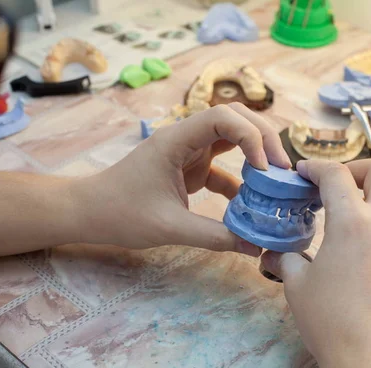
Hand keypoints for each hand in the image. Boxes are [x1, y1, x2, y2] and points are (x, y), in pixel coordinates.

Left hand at [74, 103, 290, 254]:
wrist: (88, 213)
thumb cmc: (120, 213)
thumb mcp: (170, 228)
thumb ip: (215, 237)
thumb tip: (255, 248)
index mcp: (176, 140)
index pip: (223, 117)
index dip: (251, 136)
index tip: (264, 169)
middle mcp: (186, 138)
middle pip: (234, 118)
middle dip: (262, 137)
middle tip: (282, 167)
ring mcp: (188, 151)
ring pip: (231, 137)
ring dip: (255, 153)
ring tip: (277, 178)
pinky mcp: (190, 168)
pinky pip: (223, 167)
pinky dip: (239, 181)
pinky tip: (251, 202)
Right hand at [260, 159, 370, 367]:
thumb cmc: (329, 319)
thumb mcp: (297, 285)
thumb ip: (286, 260)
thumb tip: (276, 254)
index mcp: (352, 222)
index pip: (336, 175)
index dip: (316, 167)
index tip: (303, 173)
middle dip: (357, 169)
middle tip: (335, 185)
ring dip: (369, 196)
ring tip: (345, 217)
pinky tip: (359, 246)